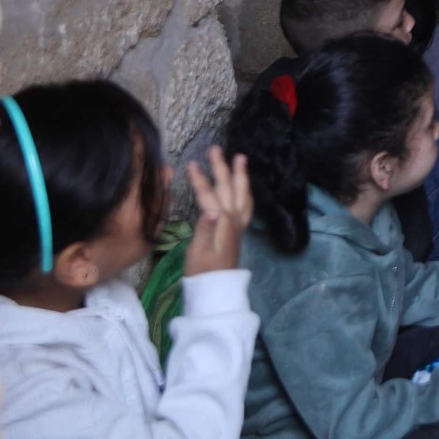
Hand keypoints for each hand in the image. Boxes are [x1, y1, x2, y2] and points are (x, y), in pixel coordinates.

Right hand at [181, 148, 251, 276]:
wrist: (216, 289)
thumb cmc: (201, 271)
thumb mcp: (197, 252)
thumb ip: (203, 230)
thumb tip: (208, 210)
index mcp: (220, 222)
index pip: (209, 195)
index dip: (200, 179)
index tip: (191, 164)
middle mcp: (233, 219)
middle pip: (228, 187)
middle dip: (222, 167)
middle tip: (216, 149)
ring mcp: (238, 224)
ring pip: (242, 193)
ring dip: (240, 174)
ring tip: (240, 157)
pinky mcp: (239, 230)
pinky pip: (247, 204)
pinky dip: (246, 190)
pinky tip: (244, 186)